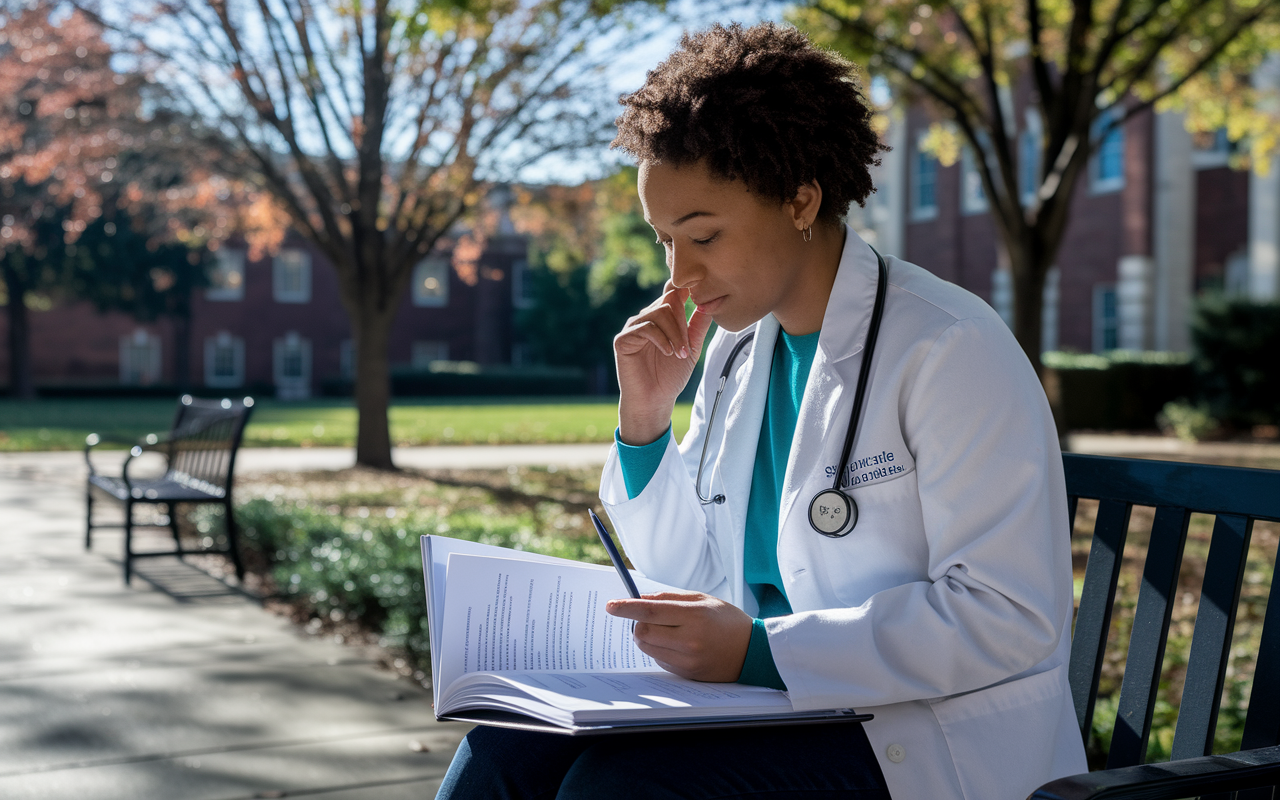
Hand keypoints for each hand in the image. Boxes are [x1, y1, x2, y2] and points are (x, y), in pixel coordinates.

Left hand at [605, 591, 752, 682]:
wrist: (752, 651)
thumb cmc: (728, 620)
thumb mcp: (703, 599)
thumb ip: (670, 598)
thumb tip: (641, 599)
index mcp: (695, 617)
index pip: (651, 612)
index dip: (627, 608)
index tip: (610, 606)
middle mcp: (689, 641)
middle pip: (644, 632)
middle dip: (637, 623)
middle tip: (646, 616)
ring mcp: (687, 660)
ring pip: (647, 647)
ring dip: (646, 636)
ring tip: (665, 630)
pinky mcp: (686, 674)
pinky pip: (658, 660)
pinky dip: (658, 649)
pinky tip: (676, 644)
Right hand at [614, 282, 714, 445]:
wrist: (655, 400)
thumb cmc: (672, 375)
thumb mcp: (691, 347)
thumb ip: (699, 325)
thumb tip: (711, 302)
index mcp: (661, 317)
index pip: (671, 291)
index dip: (684, 289)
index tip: (699, 297)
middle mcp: (645, 318)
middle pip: (669, 300)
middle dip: (683, 323)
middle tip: (688, 347)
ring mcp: (632, 327)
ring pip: (659, 312)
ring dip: (675, 333)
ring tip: (681, 354)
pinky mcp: (623, 339)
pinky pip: (646, 327)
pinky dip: (662, 339)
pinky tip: (668, 353)